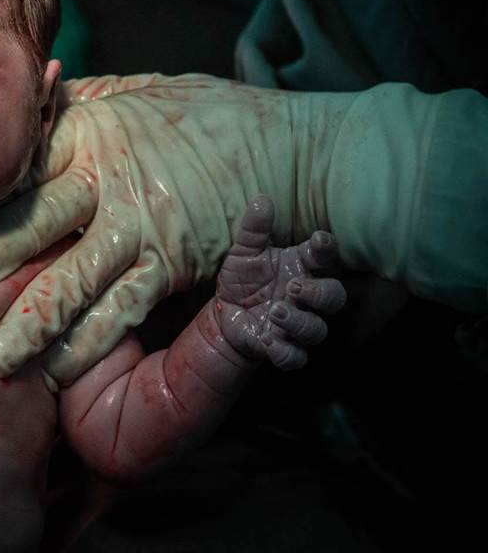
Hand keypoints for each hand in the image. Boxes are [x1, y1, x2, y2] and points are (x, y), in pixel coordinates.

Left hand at [0, 73, 359, 383]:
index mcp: (91, 129)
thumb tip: (37, 100)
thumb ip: (85, 104)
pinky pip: (121, 310)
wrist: (300, 153)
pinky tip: (57, 371)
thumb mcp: (143, 93)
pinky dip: (89, 344)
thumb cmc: (217, 120)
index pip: (19, 167)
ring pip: (70, 278)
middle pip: (28, 223)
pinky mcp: (173, 262)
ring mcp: (140, 223)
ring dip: (27, 321)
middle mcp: (107, 176)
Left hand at [215, 196, 345, 369]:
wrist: (223, 313)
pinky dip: (284, 352)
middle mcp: (305, 298)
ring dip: (300, 322)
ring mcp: (297, 325)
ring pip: (317, 330)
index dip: (327, 248)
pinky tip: (266, 340)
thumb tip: (261, 200)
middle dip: (319, 293)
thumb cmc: (243, 277)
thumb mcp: (243, 251)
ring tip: (276, 311)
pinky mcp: (283, 348)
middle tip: (293, 287)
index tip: (319, 240)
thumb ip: (253, 228)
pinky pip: (295, 358)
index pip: (325, 257)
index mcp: (301, 268)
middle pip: (335, 297)